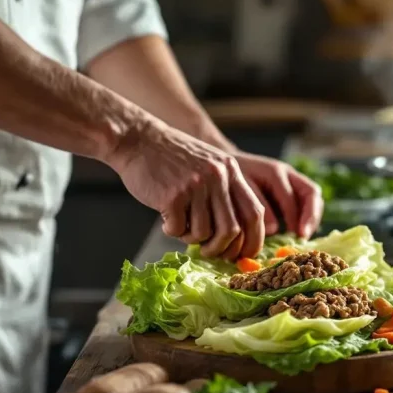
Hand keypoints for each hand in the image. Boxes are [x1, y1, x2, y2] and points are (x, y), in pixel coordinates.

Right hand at [106, 120, 264, 258]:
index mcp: (231, 171)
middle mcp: (218, 177)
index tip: (243, 254)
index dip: (253, 239)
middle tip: (209, 252)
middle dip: (222, 249)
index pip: (254, 213)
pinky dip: (173, 231)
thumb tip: (238, 236)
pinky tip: (166, 220)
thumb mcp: (210, 165)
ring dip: (192, 238)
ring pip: (204, 233)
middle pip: (232, 229)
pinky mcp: (173, 195)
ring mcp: (196, 186)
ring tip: (181, 226)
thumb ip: (226, 192)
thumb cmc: (172, 158)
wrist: (137, 138)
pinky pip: (179, 229)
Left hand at [233, 152, 323, 237]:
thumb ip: (257, 205)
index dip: (294, 218)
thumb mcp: (240, 188)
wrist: (225, 165)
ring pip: (313, 197)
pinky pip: (306, 202)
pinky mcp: (291, 189)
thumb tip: (274, 229)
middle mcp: (288, 175)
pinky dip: (305, 217)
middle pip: (312, 193)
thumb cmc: (230, 178)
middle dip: (311, 216)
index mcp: (275, 173)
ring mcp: (292, 181)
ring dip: (311, 218)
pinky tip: (297, 232)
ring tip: (303, 236)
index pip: (292, 197)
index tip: (295, 236)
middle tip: (304, 236)